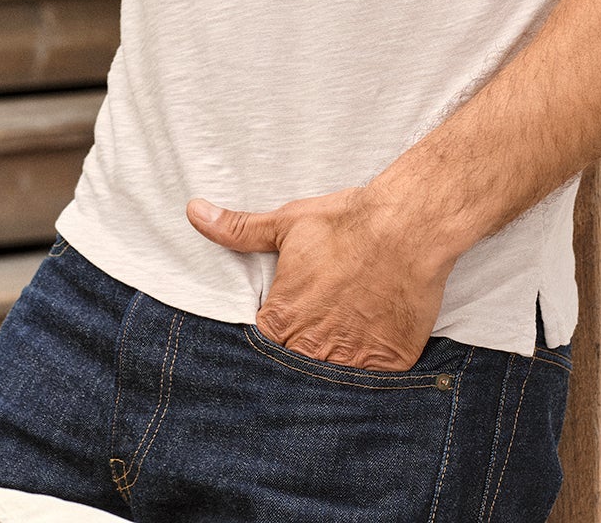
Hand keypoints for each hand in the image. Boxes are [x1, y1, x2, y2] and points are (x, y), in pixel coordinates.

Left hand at [186, 184, 450, 370]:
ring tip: (335, 355)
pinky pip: (371, 388)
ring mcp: (351, 362)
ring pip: (329, 388)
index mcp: (282, 319)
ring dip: (329, 376)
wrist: (407, 227)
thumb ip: (237, 229)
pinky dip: (367, 379)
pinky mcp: (388, 365)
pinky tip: (366, 361)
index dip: (268, 348)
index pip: (261, 354)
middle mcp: (313, 347)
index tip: (279, 337)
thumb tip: (194, 212)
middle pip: (294, 374)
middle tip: (312, 344)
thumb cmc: (346, 224)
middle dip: (297, 363)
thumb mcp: (287, 223)